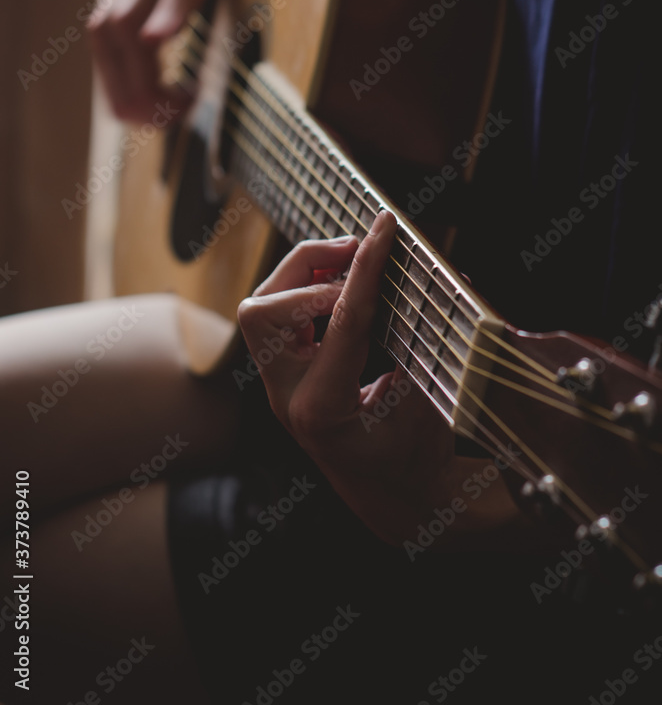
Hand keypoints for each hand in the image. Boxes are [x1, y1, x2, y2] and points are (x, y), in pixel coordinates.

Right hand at [87, 0, 212, 122]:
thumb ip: (171, 13)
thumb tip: (152, 40)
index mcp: (121, 27)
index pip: (140, 93)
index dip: (170, 106)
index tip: (197, 95)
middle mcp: (102, 37)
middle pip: (123, 106)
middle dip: (159, 114)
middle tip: (192, 99)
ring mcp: (99, 43)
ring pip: (117, 103)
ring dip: (151, 110)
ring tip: (183, 94)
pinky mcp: (103, 47)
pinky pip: (118, 89)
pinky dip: (143, 98)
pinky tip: (169, 86)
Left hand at [237, 210, 454, 545]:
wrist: (393, 501)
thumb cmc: (417, 458)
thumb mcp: (430, 402)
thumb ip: (431, 340)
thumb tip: (452, 277)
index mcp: (324, 407)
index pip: (343, 318)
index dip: (368, 266)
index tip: (385, 227)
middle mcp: (285, 397)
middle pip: (266, 309)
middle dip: (311, 269)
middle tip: (363, 250)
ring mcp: (277, 387)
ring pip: (260, 309)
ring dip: (303, 277)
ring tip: (352, 265)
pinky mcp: (280, 376)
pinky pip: (274, 318)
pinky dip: (305, 292)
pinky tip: (342, 289)